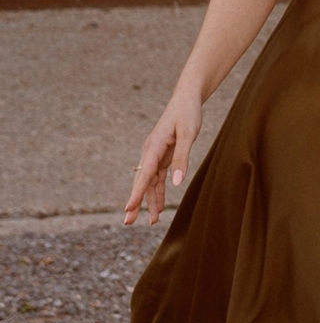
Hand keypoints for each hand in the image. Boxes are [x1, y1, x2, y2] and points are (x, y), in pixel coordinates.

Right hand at [125, 83, 203, 226]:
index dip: (136, 193)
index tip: (128, 208)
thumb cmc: (188, 114)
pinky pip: (157, 178)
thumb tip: (176, 183)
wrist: (186, 100)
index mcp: (154, 147)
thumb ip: (182, 158)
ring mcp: (154, 155)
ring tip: (150, 221)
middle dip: (135, 203)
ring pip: (149, 182)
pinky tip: (159, 207)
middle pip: (141, 182)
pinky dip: (158, 192)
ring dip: (149, 201)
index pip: (144, 174)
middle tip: (128, 223)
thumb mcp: (189, 134)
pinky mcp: (161, 156)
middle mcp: (150, 152)